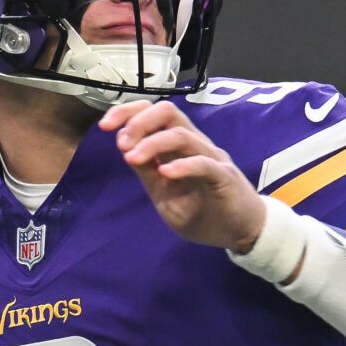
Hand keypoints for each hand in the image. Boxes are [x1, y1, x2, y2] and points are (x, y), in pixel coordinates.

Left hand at [99, 100, 267, 250]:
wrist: (240, 233)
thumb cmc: (204, 212)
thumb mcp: (164, 195)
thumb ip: (148, 173)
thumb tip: (125, 149)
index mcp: (178, 146)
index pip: (154, 114)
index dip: (128, 112)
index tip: (104, 126)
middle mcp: (195, 145)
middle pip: (169, 113)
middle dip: (139, 121)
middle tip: (120, 141)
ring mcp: (212, 159)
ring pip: (183, 135)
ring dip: (153, 143)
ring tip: (132, 157)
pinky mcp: (225, 178)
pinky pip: (204, 164)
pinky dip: (183, 166)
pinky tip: (166, 173)